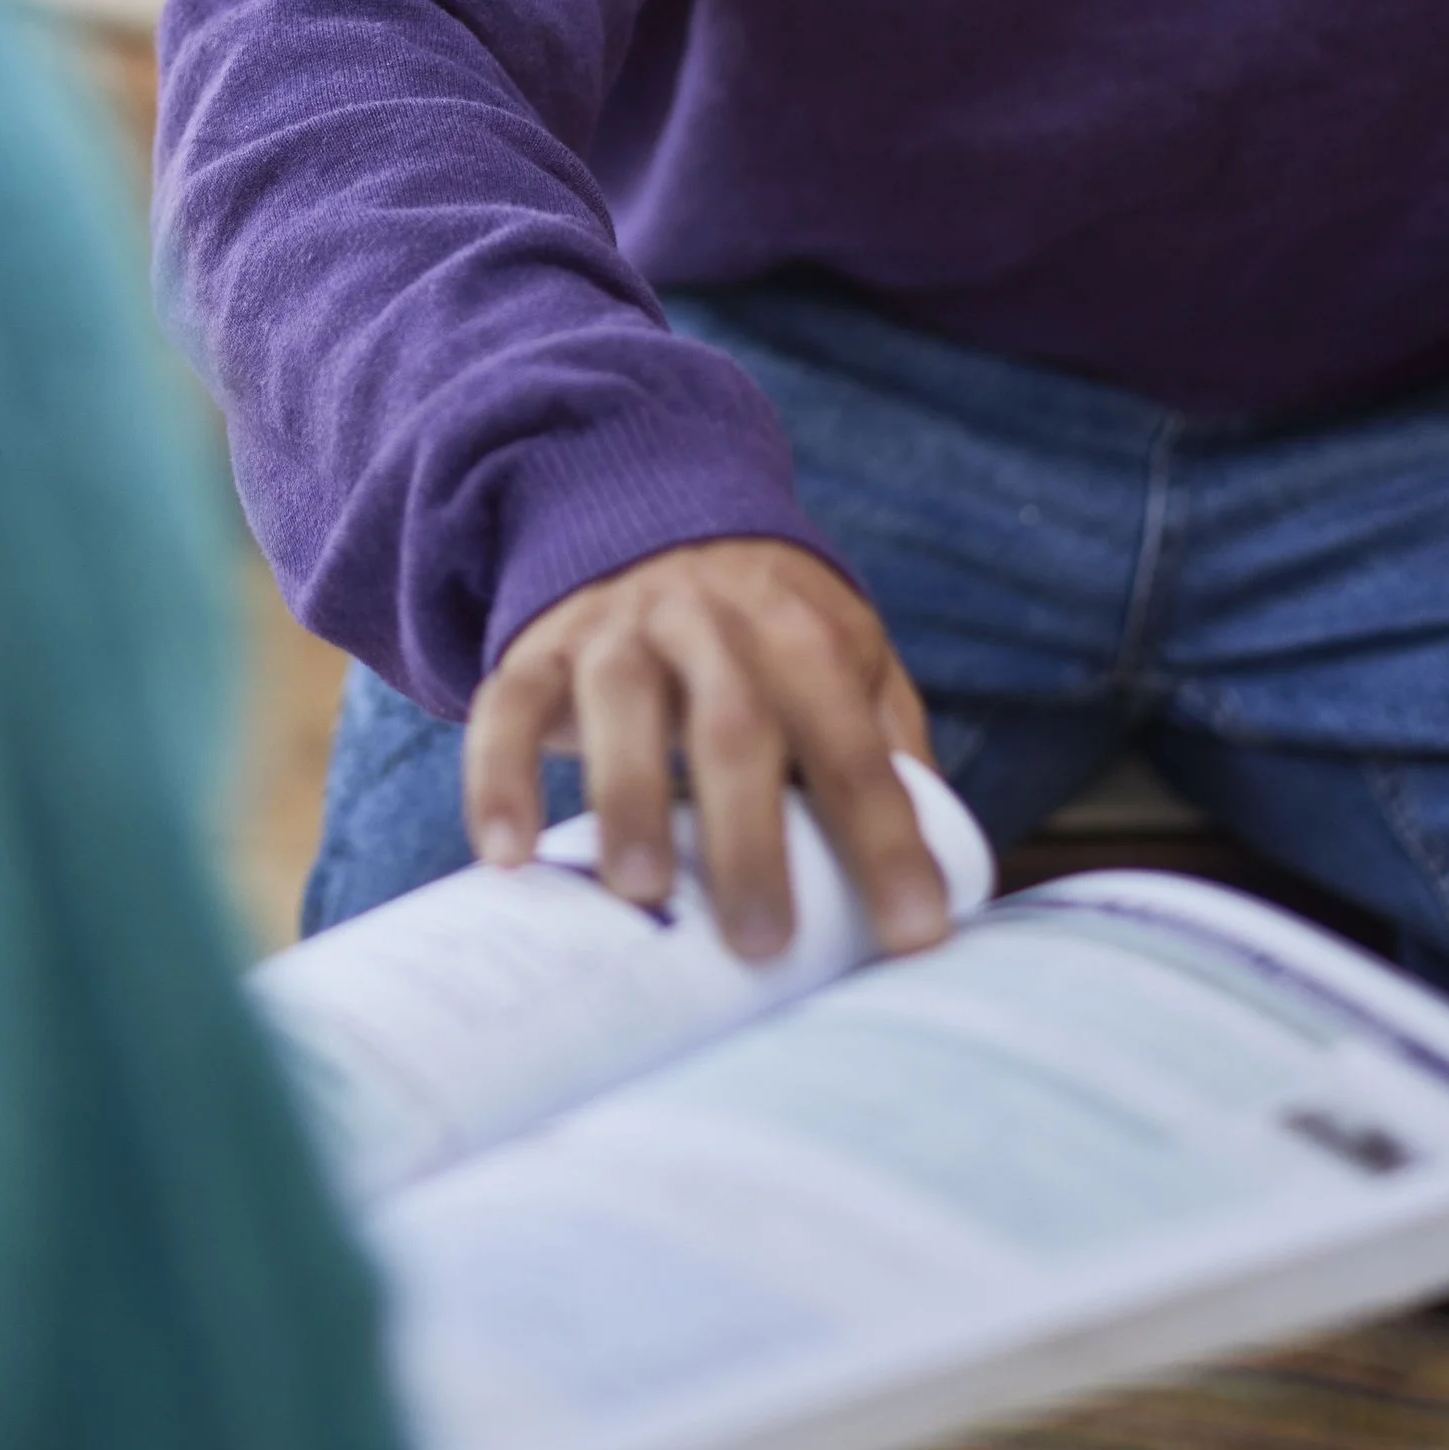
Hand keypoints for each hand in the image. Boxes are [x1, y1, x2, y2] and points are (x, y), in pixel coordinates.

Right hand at [462, 536, 949, 965]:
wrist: (645, 506)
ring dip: (629, 797)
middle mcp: (707, 621)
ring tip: (641, 892)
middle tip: (763, 943)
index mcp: (799, 632)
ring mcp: (615, 631)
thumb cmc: (765, 626)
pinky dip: (501, 778)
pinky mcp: (537, 650)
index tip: (915, 931)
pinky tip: (507, 857)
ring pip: (621, 703)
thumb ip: (889, 744)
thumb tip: (948, 868)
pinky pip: (509, 708)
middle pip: (733, 724)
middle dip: (750, 837)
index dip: (885, 834)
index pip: (851, 741)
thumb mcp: (845, 656)